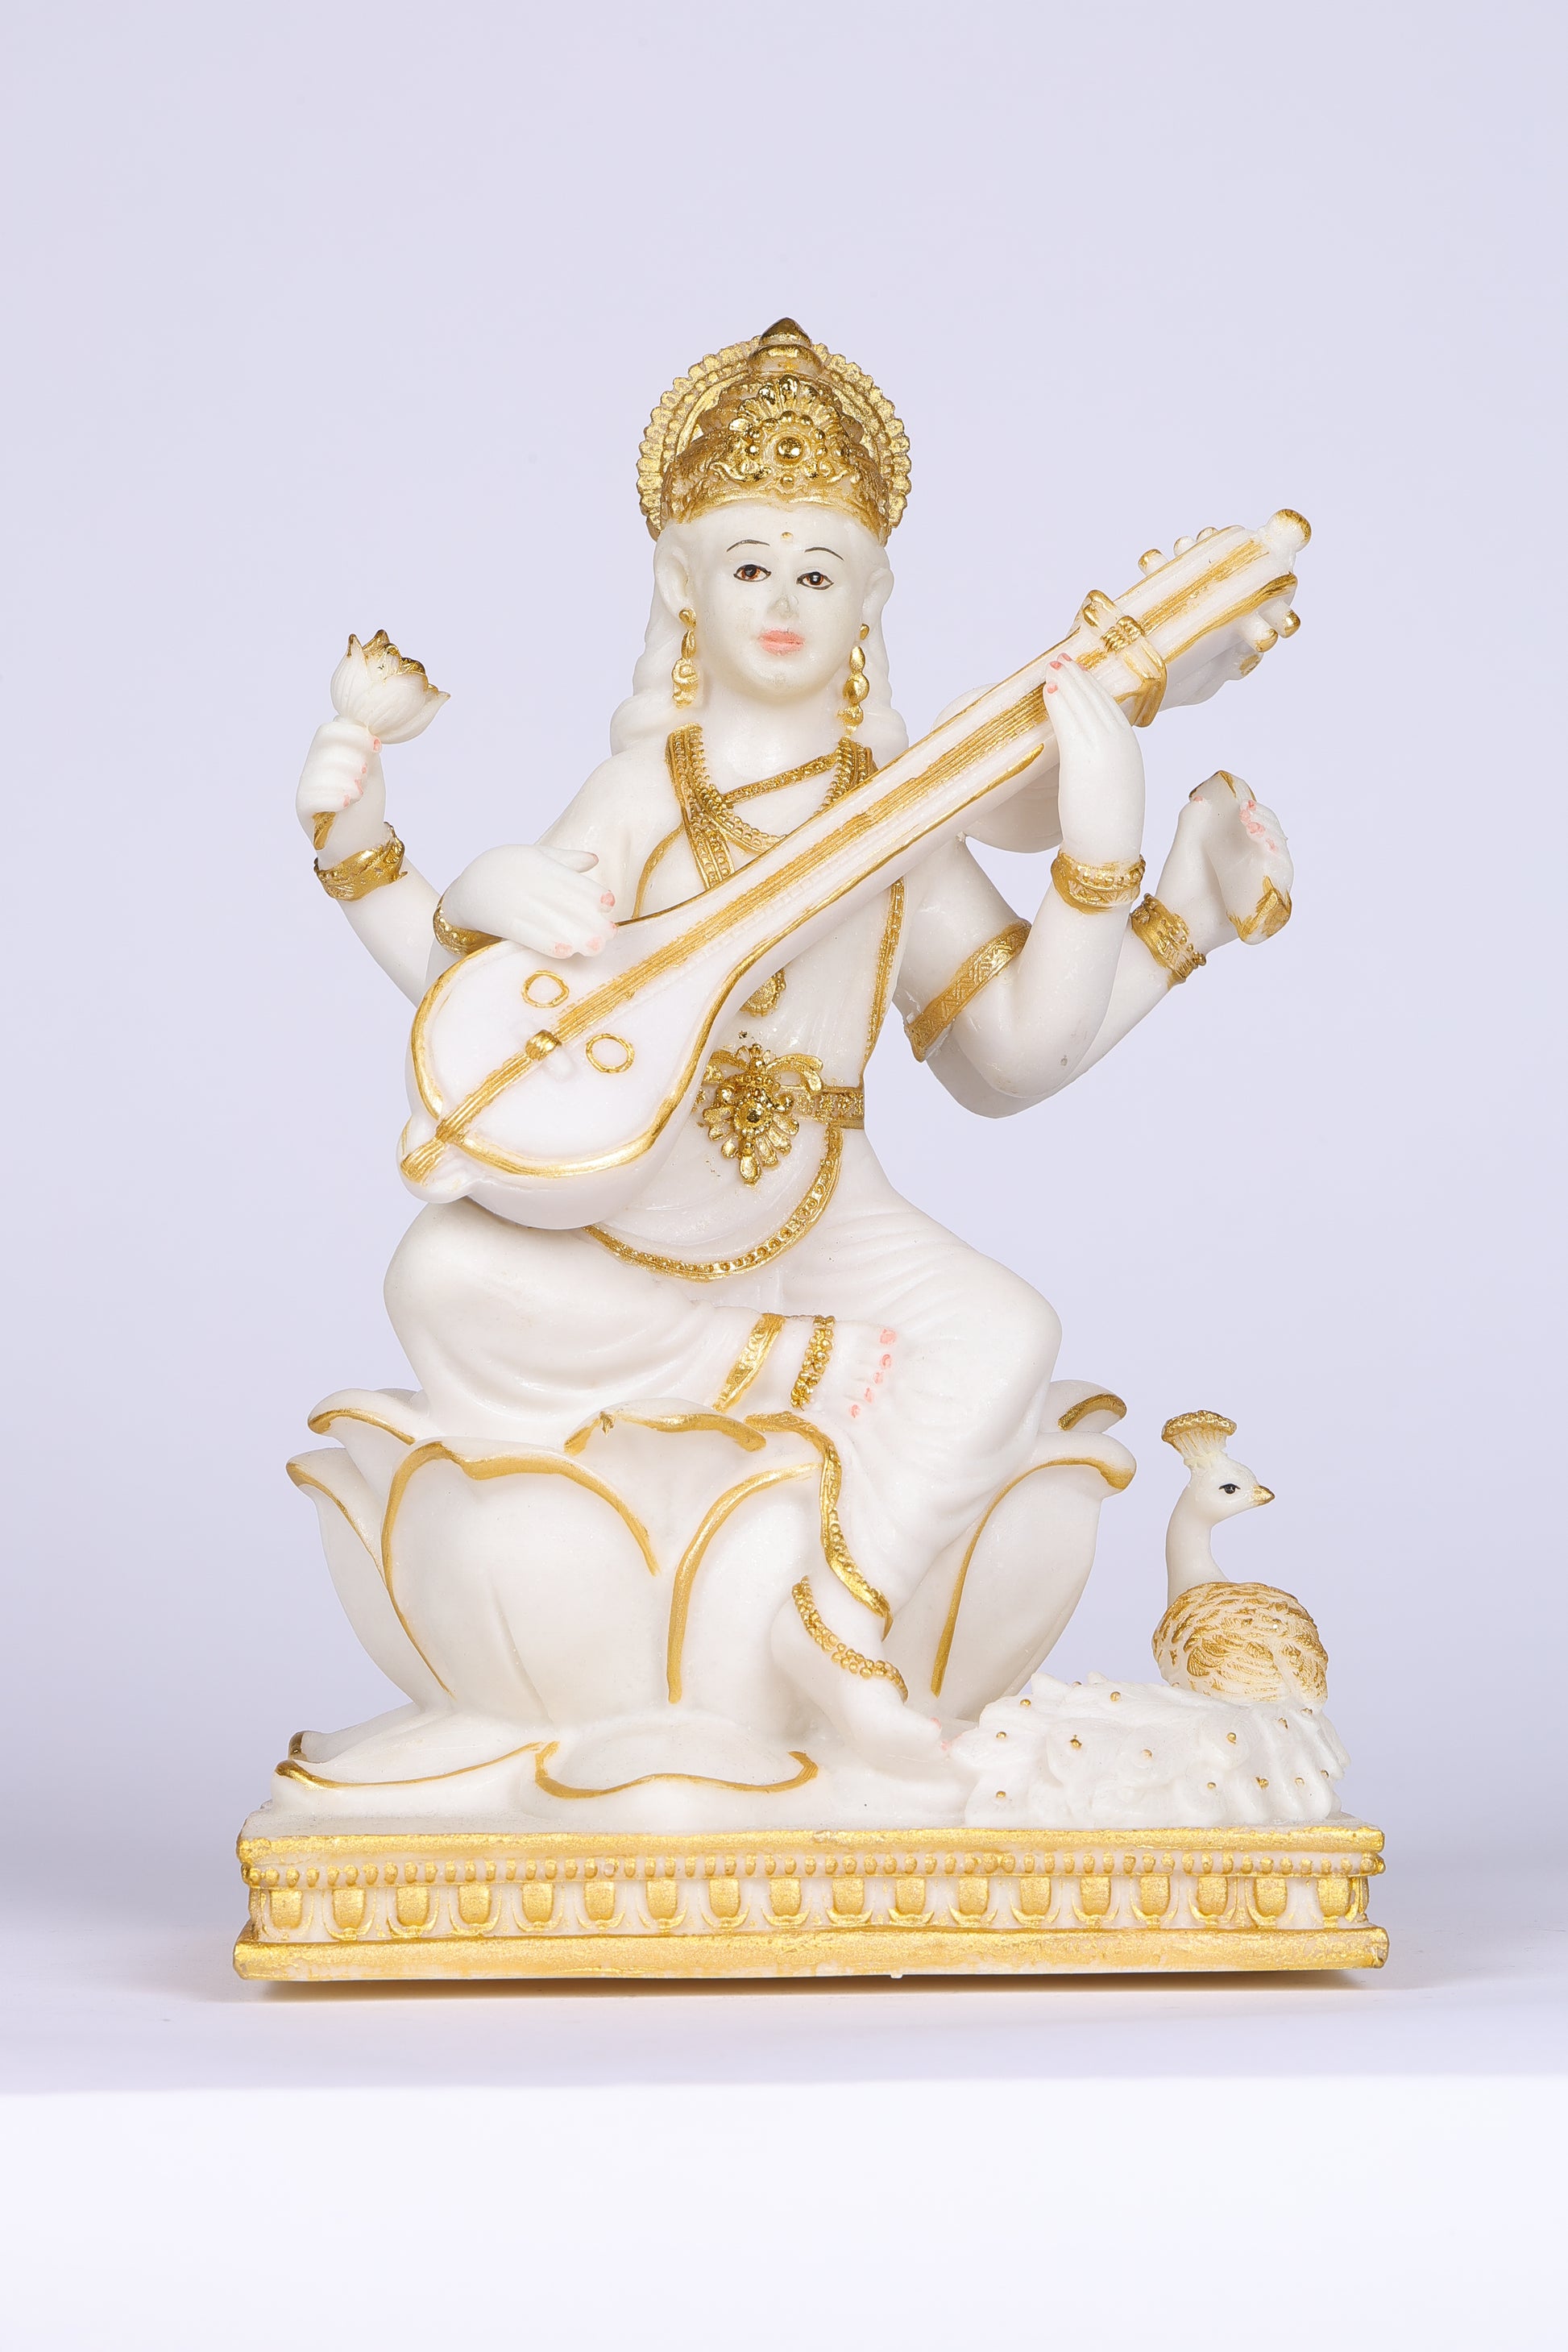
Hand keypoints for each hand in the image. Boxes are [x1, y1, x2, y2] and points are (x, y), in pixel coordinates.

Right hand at [297, 717, 385, 860]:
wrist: (362, 845)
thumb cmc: (365, 808)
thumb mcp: (372, 774)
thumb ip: (366, 751)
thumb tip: (363, 728)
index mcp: (328, 757)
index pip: (329, 731)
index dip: (353, 733)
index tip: (377, 746)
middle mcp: (312, 769)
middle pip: (325, 745)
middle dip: (352, 755)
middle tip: (364, 774)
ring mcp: (305, 788)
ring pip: (321, 769)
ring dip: (347, 779)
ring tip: (358, 794)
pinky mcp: (303, 809)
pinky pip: (313, 795)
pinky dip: (334, 797)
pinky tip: (347, 803)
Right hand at [440, 843, 616, 958]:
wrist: (468, 887)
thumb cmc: (507, 870)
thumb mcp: (534, 857)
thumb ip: (565, 859)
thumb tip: (594, 858)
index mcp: (541, 867)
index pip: (570, 880)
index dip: (590, 892)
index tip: (610, 904)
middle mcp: (531, 884)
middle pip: (564, 903)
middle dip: (589, 919)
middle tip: (611, 935)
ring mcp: (517, 904)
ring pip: (549, 920)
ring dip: (574, 935)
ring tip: (596, 948)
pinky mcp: (504, 922)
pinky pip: (528, 934)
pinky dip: (547, 943)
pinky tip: (566, 952)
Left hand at [1045, 655, 1144, 863]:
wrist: (1105, 853)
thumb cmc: (1101, 831)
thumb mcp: (1107, 789)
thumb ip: (1099, 767)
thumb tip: (1082, 758)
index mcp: (1128, 753)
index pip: (1112, 710)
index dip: (1095, 689)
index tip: (1081, 673)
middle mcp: (1121, 746)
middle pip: (1100, 701)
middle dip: (1081, 678)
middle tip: (1063, 659)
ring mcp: (1104, 750)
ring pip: (1084, 705)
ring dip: (1068, 682)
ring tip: (1052, 666)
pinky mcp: (1083, 758)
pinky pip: (1069, 721)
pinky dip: (1059, 701)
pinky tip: (1047, 689)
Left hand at [1156, 773, 1292, 954]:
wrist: (1171, 920)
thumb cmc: (1178, 888)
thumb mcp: (1184, 849)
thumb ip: (1191, 823)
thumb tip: (1201, 798)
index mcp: (1240, 852)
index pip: (1262, 827)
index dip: (1258, 814)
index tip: (1244, 806)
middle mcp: (1254, 870)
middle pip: (1275, 842)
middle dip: (1266, 824)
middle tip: (1248, 817)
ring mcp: (1259, 889)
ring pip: (1281, 862)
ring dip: (1273, 842)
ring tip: (1254, 831)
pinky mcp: (1262, 909)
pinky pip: (1279, 889)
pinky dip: (1277, 869)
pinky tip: (1265, 853)